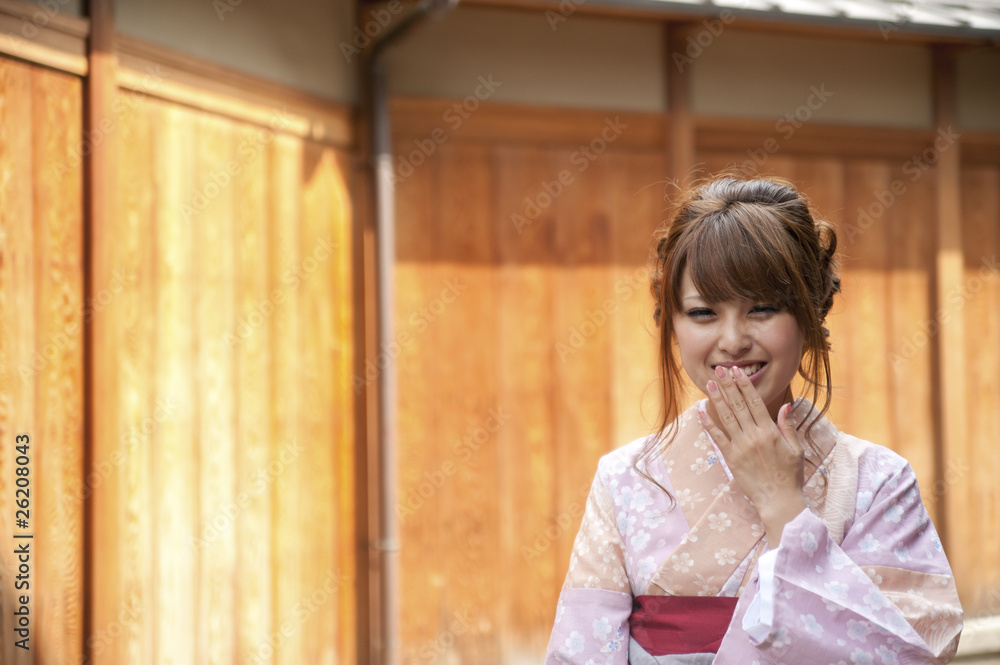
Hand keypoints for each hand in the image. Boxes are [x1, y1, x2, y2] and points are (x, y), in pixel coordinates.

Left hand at [697, 365, 805, 544]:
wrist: (779, 501)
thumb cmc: (790, 476)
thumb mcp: (796, 449)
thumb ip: (788, 426)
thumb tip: (785, 405)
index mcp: (770, 432)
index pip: (754, 402)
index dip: (744, 385)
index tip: (737, 371)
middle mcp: (753, 436)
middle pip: (738, 405)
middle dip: (728, 385)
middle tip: (720, 369)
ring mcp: (740, 447)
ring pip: (726, 417)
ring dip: (717, 399)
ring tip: (710, 383)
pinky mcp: (731, 458)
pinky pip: (717, 437)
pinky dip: (708, 423)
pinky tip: (701, 410)